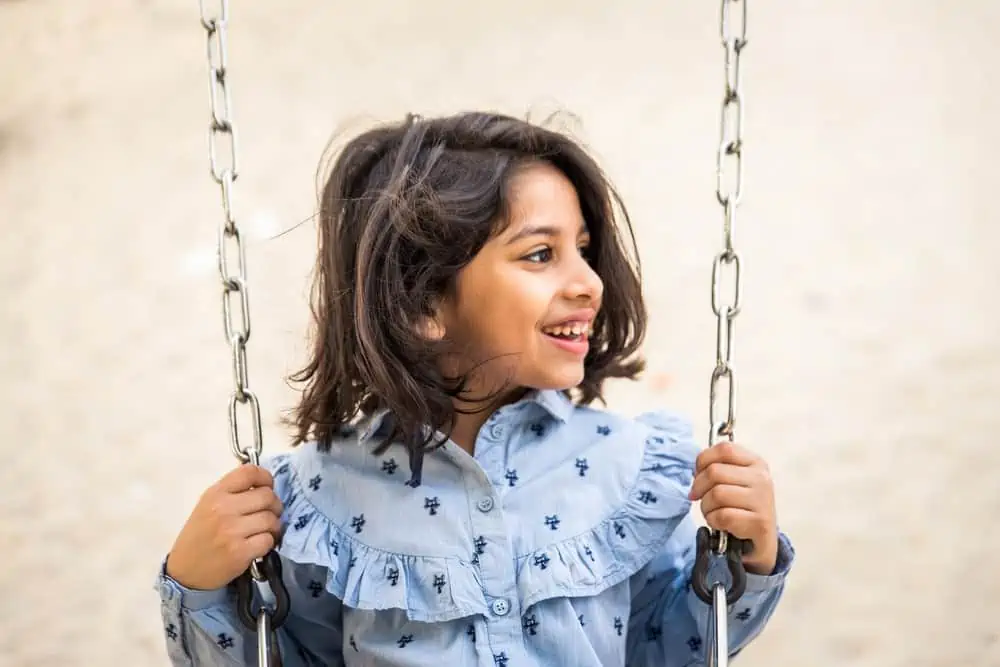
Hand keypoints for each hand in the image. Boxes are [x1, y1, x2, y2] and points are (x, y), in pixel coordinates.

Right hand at [166, 465, 283, 590]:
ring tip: (265, 531)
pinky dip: (268, 543)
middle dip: (275, 505)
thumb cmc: (200, 536)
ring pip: (271, 519)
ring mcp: (231, 530)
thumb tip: (264, 484)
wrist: (185, 571)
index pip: (250, 472)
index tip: (267, 487)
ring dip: (274, 526)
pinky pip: (268, 540)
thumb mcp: (208, 505)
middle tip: (270, 514)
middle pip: (267, 496)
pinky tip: (259, 545)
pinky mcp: (239, 552)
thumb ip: (233, 492)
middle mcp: (223, 508)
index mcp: (216, 493)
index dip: (266, 478)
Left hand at [688, 441, 777, 574]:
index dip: (703, 461)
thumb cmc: (741, 508)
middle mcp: (762, 478)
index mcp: (755, 463)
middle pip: (715, 472)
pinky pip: (723, 516)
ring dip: (706, 507)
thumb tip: (695, 470)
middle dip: (699, 488)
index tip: (699, 475)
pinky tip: (721, 524)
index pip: (724, 449)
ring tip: (714, 513)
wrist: (760, 542)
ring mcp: (763, 500)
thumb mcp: (734, 481)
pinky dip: (714, 521)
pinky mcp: (760, 523)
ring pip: (717, 494)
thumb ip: (717, 468)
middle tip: (701, 499)